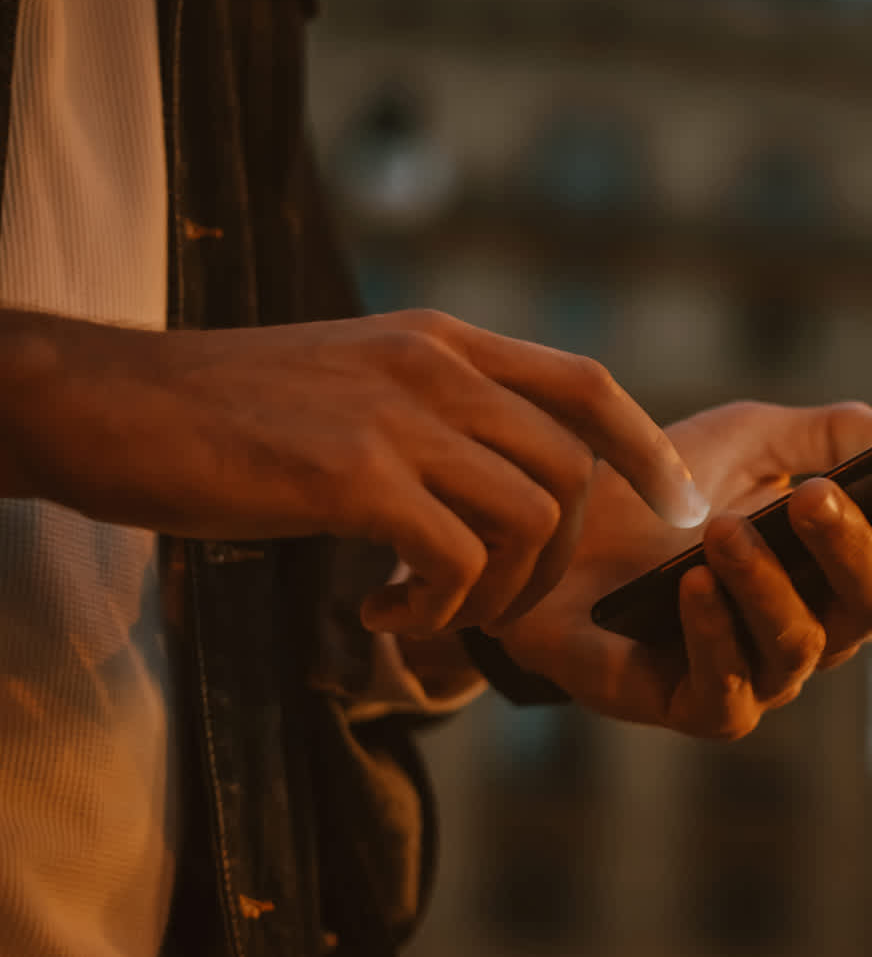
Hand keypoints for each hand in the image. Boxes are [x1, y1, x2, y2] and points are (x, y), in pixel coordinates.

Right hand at [3, 308, 706, 635]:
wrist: (109, 405)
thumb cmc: (226, 408)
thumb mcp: (355, 380)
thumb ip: (436, 408)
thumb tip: (506, 470)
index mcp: (441, 340)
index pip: (586, 384)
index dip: (647, 448)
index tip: (677, 506)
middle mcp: (435, 367)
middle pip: (573, 472)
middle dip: (556, 559)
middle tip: (488, 603)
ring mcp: (397, 416)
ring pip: (532, 520)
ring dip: (499, 594)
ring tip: (427, 613)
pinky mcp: (352, 475)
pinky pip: (458, 562)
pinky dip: (437, 611)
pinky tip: (377, 615)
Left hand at [490, 401, 871, 736]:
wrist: (544, 541)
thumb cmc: (654, 494)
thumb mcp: (746, 438)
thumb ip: (832, 433)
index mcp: (839, 556)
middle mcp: (818, 620)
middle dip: (854, 546)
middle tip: (818, 497)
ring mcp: (762, 671)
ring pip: (803, 645)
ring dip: (770, 584)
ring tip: (724, 532)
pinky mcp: (697, 707)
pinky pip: (730, 692)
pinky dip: (716, 635)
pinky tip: (694, 586)